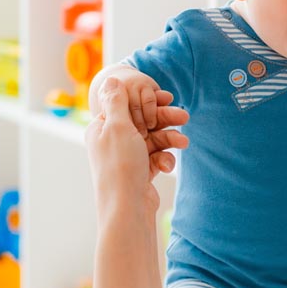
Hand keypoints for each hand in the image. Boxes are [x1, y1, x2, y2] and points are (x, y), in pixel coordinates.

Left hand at [86, 78, 188, 210]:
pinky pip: (156, 158)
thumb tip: (110, 79)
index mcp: (102, 128)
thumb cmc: (120, 166)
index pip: (127, 107)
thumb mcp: (117, 126)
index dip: (147, 102)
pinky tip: (168, 165)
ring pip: (153, 140)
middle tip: (185, 116)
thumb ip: (117, 101)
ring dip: (169, 140)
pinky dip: (164, 160)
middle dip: (164, 121)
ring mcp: (126, 158)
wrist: (128, 208)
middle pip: (142, 122)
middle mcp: (112, 141)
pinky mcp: (139, 172)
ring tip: (185, 143)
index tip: (167, 97)